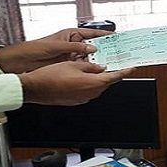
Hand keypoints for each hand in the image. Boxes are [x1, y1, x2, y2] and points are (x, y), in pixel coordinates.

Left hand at [0, 28, 109, 72]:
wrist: (21, 61)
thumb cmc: (35, 48)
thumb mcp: (57, 45)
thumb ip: (76, 47)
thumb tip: (92, 48)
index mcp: (71, 34)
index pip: (91, 33)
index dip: (104, 35)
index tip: (116, 37)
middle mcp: (72, 44)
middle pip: (92, 46)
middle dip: (104, 49)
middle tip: (117, 53)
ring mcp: (70, 55)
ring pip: (88, 57)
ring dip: (97, 61)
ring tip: (109, 63)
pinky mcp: (67, 65)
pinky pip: (81, 66)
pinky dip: (89, 68)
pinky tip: (96, 71)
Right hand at [18, 61, 133, 105]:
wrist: (36, 88)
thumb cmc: (51, 76)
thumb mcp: (74, 64)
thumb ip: (90, 66)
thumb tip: (99, 68)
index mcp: (92, 83)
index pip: (114, 77)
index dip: (124, 72)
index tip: (131, 68)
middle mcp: (90, 94)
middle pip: (106, 83)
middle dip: (111, 74)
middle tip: (114, 64)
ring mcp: (83, 99)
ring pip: (97, 88)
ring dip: (99, 78)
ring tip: (96, 67)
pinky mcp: (76, 101)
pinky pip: (88, 92)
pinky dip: (89, 84)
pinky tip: (83, 76)